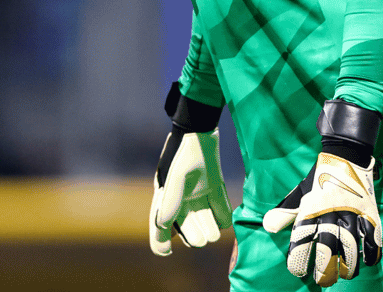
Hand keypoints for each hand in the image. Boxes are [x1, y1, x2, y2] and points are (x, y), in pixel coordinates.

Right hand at [149, 127, 232, 254]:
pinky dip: (222, 216)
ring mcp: (198, 195)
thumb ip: (171, 200)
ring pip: (204, 221)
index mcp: (165, 196)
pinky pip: (220, 211)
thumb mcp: (177, 176)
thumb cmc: (185, 151)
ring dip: (209, 228)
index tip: (166, 253)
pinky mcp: (214, 189)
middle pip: (187, 227)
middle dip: (194, 235)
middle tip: (202, 237)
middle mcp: (180, 198)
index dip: (159, 241)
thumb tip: (162, 223)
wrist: (202, 129)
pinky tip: (222, 216)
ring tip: (213, 230)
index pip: (159, 225)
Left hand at [262, 99, 382, 286]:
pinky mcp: (369, 214)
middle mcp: (331, 214)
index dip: (297, 260)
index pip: (301, 240)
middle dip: (324, 271)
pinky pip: (373, 239)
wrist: (346, 157)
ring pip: (351, 249)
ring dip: (348, 267)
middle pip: (327, 250)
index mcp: (311, 210)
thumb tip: (268, 227)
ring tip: (343, 275)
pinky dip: (371, 254)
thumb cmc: (318, 180)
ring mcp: (352, 215)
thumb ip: (285, 212)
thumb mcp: (299, 194)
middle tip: (322, 281)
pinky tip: (366, 263)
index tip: (296, 271)